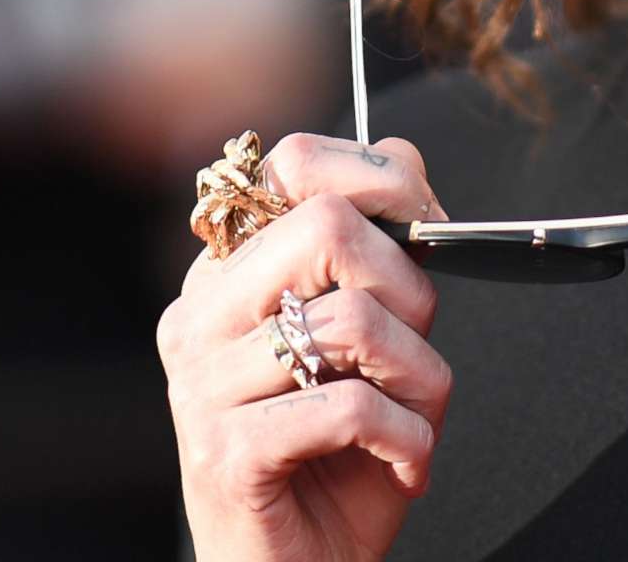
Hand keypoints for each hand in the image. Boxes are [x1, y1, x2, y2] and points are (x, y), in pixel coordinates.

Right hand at [159, 134, 453, 560]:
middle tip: (418, 348)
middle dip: (408, 285)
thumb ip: (379, 257)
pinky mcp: (224, 452)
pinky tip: (404, 463)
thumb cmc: (340, 461)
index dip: (382, 181)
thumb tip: (406, 168)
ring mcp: (201, 385)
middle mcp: (199, 317)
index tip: (428, 229)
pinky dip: (406, 438)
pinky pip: (348, 406)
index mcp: (227, 276)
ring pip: (349, 321)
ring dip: (419, 376)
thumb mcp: (373, 342)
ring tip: (415, 419)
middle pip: (326, 225)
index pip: (293, 164)